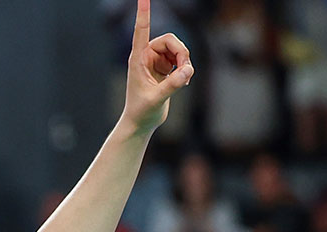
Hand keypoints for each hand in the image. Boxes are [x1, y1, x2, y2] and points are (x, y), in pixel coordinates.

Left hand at [119, 0, 193, 136]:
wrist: (141, 123)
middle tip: (186, 70)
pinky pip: (181, 60)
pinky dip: (185, 69)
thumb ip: (173, 84)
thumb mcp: (157, 99)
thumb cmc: (142, 112)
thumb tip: (188, 70)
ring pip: (178, 49)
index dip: (144, 13)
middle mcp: (146, 57)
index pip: (141, 31)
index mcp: (138, 59)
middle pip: (170, 40)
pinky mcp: (165, 69)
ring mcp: (156, 62)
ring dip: (185, 61)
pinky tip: (182, 82)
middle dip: (182, 52)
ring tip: (184, 79)